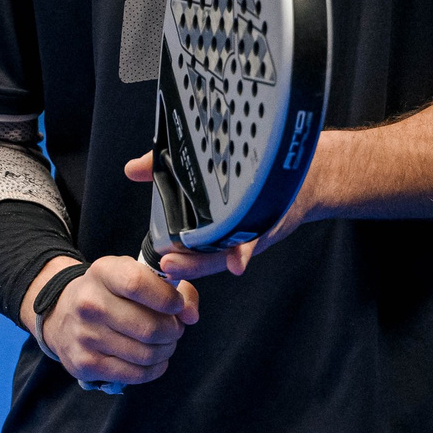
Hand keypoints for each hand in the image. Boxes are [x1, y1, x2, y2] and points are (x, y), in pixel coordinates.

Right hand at [29, 253, 199, 387]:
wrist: (61, 314)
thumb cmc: (110, 293)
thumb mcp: (134, 275)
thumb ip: (174, 288)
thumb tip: (191, 315)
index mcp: (103, 273)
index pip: (138, 284)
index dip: (167, 298)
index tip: (176, 305)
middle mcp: (89, 304)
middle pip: (149, 327)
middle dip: (174, 331)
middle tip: (174, 328)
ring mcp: (85, 336)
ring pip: (147, 354)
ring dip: (166, 350)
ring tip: (164, 343)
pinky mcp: (86, 364)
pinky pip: (136, 374)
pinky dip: (154, 368)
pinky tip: (153, 359)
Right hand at [124, 144, 327, 279]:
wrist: (301, 175)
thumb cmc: (249, 179)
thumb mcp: (202, 171)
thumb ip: (164, 169)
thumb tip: (132, 170)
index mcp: (206, 226)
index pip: (179, 244)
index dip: (165, 254)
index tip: (151, 257)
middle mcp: (224, 235)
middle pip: (200, 255)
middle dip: (184, 262)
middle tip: (167, 263)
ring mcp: (243, 233)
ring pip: (221, 254)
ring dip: (205, 261)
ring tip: (188, 263)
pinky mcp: (264, 227)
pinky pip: (251, 244)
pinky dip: (242, 254)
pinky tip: (236, 262)